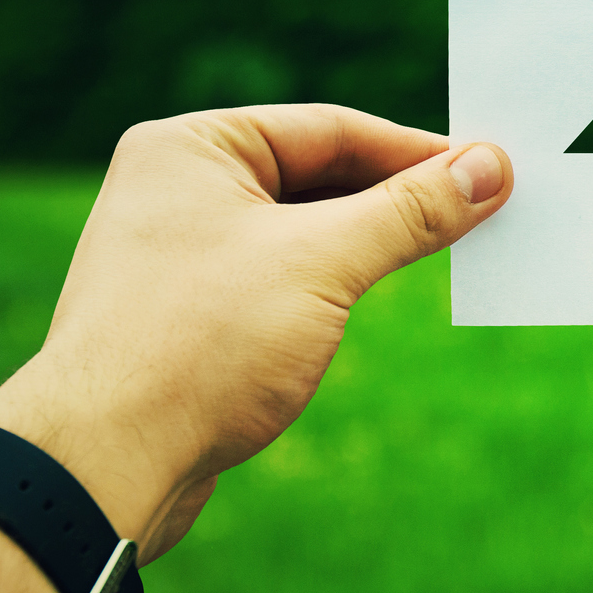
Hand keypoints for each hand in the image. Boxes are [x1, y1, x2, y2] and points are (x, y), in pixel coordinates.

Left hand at [0, 105, 511, 559]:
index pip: (330, 129)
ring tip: (446, 254)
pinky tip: (374, 304)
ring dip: (369, 244)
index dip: (417, 151)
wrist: (101, 463)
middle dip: (397, 197)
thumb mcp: (323, 263)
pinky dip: (333, 286)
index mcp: (191, 147)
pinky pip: (278, 280)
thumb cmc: (198, 345)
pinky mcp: (185, 317)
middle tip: (484, 211)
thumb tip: (490, 169)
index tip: (490, 170)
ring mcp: (176, 255)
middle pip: (316, 176)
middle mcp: (176, 189)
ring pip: (299, 233)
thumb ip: (410, 211)